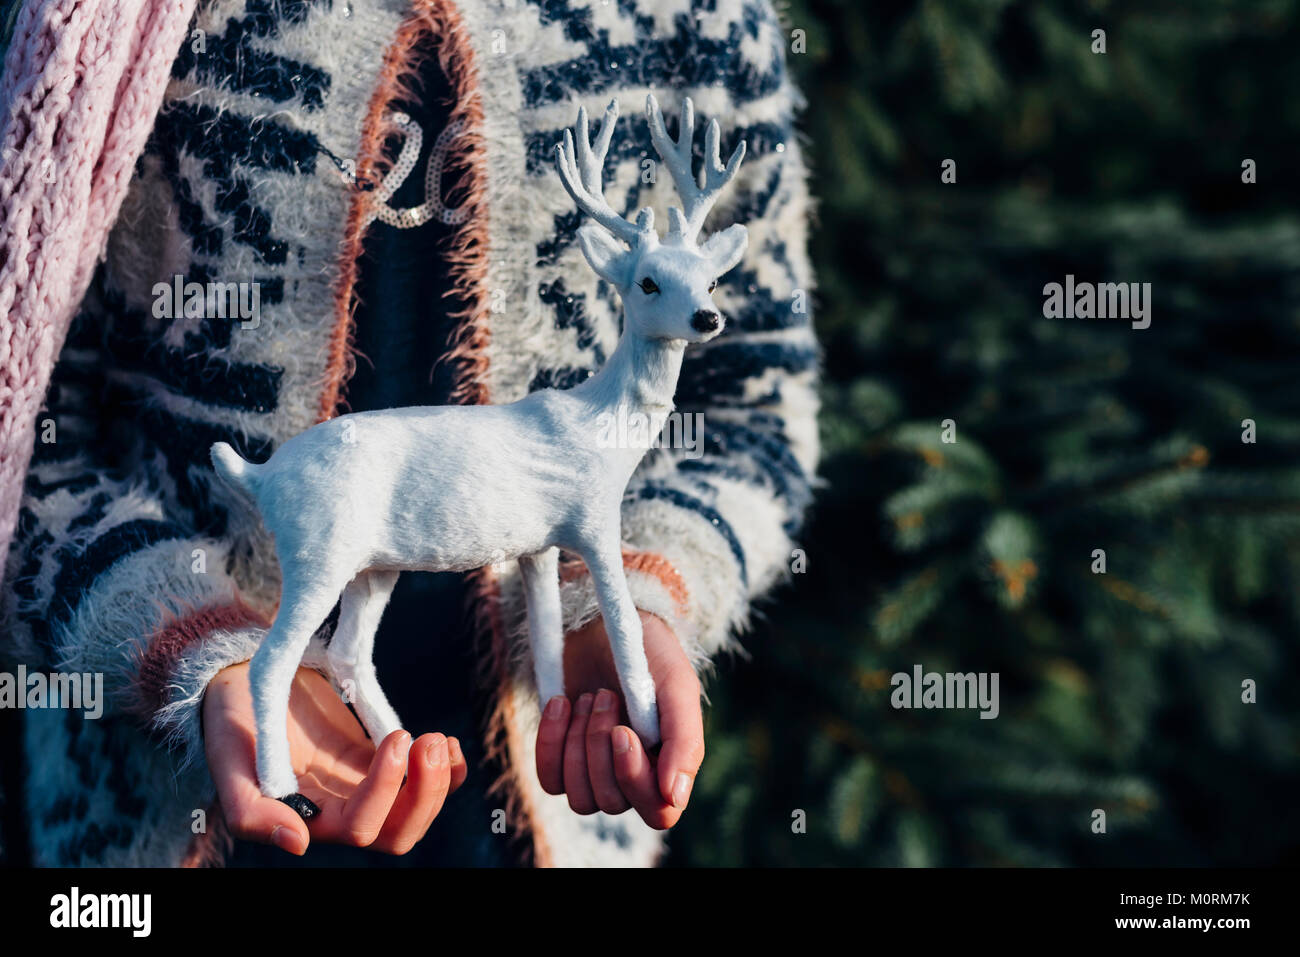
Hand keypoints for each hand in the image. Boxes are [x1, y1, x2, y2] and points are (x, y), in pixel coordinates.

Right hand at [202, 661, 466, 855]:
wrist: (239, 683)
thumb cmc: (229, 722)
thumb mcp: (229, 763)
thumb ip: (251, 812)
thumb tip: (299, 844)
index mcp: (306, 818)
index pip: (361, 827)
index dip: (387, 789)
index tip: (398, 734)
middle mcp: (337, 811)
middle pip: (397, 833)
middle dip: (425, 794)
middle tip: (428, 740)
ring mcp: (360, 786)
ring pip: (414, 812)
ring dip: (438, 782)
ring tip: (438, 739)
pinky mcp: (374, 761)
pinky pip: (419, 782)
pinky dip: (445, 770)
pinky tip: (447, 741)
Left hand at [535, 611, 704, 828]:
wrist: (603, 621)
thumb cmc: (649, 653)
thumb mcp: (675, 686)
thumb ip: (684, 741)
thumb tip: (674, 797)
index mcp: (670, 765)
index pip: (659, 812)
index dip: (636, 781)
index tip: (623, 731)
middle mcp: (634, 776)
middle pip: (612, 801)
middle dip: (600, 745)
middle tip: (605, 695)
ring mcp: (596, 772)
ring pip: (580, 798)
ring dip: (578, 743)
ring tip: (588, 697)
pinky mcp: (563, 760)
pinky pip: (551, 780)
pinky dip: (551, 741)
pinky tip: (562, 702)